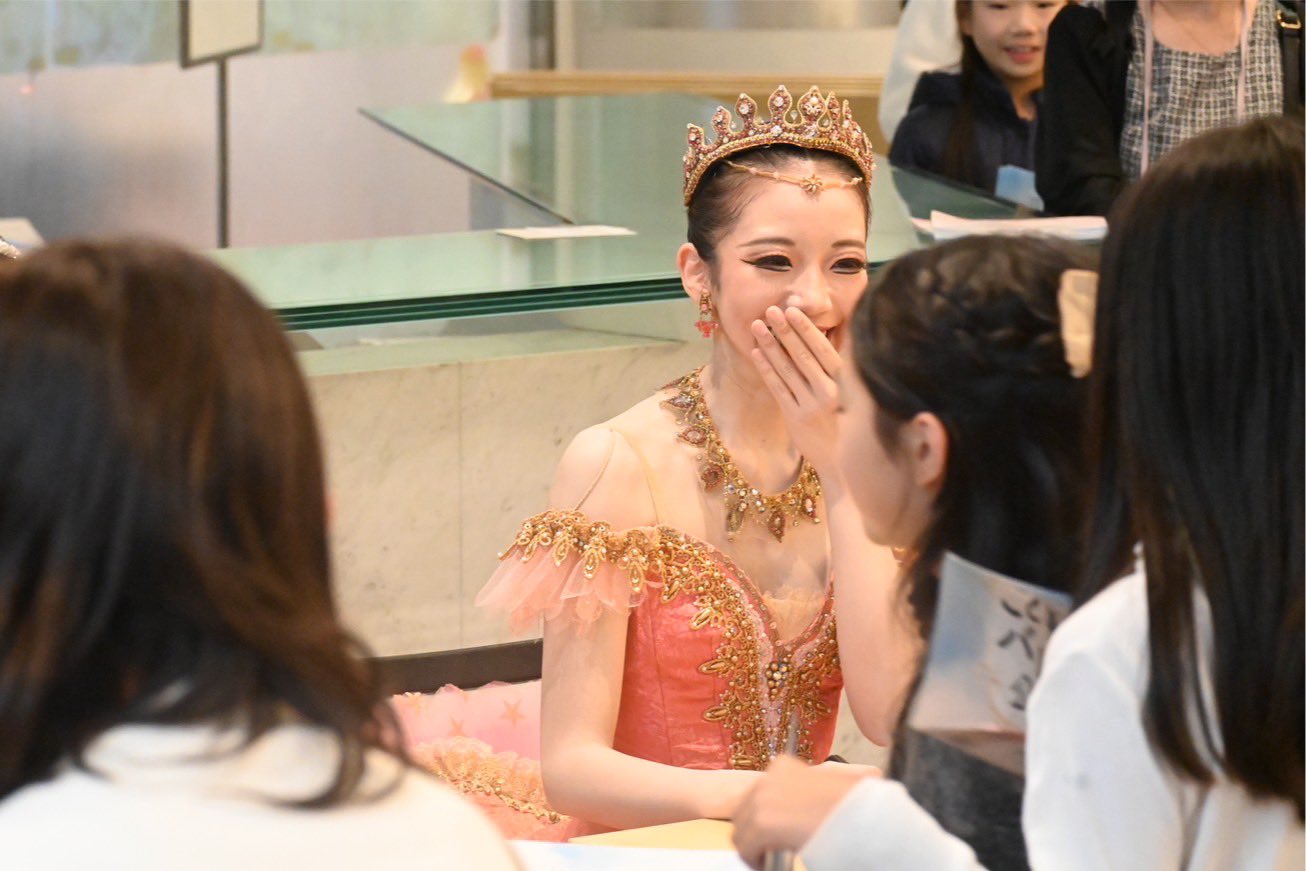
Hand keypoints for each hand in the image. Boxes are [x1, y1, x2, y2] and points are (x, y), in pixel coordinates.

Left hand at [731, 755, 880, 868]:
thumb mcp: (825, 784)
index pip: (755, 795)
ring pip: (741, 831)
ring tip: (770, 858)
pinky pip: (746, 849)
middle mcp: (768, 778)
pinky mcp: (764, 824)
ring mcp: (763, 800)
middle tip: (768, 849)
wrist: (865, 814)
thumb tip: (788, 810)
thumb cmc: (852, 804)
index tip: (768, 833)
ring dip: (753, 848)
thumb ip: (801, 790)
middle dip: (753, 832)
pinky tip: (770, 864)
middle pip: (743, 811)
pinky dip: (755, 861)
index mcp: (782, 766)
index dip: (760, 817)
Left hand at [750, 306, 841, 475]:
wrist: (841, 463)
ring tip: (756, 326)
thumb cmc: (846, 423)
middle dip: (785, 331)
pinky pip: (778, 389)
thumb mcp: (852, 394)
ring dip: (770, 346)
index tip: (792, 310)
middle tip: (770, 311)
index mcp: (845, 383)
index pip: (823, 350)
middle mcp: (829, 392)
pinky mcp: (795, 418)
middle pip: (803, 356)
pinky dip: (766, 369)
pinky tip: (756, 353)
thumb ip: (842, 369)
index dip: (806, 330)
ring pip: (787, 370)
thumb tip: (837, 336)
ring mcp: (810, 406)